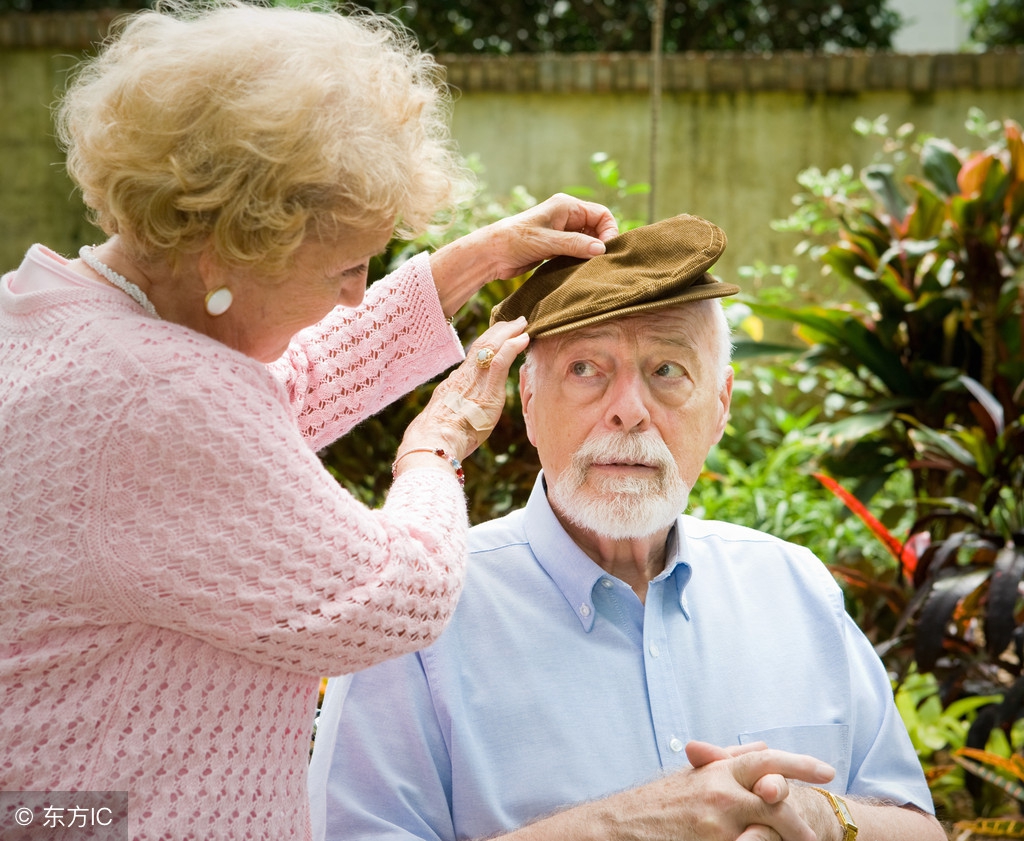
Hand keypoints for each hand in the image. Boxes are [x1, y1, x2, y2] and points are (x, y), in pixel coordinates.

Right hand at [396, 316, 529, 470]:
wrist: (434, 441)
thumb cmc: (438, 438)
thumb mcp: (446, 420)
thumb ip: (454, 410)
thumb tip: (457, 410)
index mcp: (455, 384)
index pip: (473, 357)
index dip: (487, 343)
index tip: (498, 335)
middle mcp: (463, 376)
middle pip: (481, 345)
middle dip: (498, 331)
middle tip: (514, 321)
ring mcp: (474, 380)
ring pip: (491, 346)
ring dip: (508, 332)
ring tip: (521, 324)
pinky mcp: (487, 390)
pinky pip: (500, 361)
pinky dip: (512, 346)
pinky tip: (523, 339)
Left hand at [480, 192, 619, 279]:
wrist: (491, 254)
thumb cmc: (515, 241)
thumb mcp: (547, 242)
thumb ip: (575, 244)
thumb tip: (601, 249)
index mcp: (566, 206)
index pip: (601, 215)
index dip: (609, 231)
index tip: (605, 251)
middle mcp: (566, 216)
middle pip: (597, 228)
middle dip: (600, 244)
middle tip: (599, 263)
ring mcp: (561, 232)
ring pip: (587, 241)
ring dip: (589, 254)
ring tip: (588, 268)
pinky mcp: (555, 247)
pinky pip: (576, 251)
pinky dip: (580, 260)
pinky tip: (578, 270)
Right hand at [590, 742, 833, 840]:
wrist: (620, 828)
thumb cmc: (657, 802)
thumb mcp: (692, 775)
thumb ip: (728, 759)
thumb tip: (764, 747)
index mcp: (717, 772)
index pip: (767, 761)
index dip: (800, 764)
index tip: (828, 771)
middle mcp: (721, 795)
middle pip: (777, 802)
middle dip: (801, 820)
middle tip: (817, 835)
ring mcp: (717, 827)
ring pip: (767, 832)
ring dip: (786, 840)